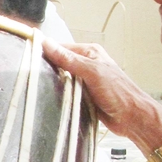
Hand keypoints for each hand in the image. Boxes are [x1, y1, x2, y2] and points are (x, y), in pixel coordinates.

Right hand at [41, 38, 161, 140]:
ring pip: (61, 79)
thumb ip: (68, 58)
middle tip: (33, 75)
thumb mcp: (91, 72)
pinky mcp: (83, 96)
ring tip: (40, 88)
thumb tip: (47, 43)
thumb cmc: (118, 93)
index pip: (61, 48)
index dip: (46, 52)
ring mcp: (85, 81)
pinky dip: (60, 95)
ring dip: (54, 84)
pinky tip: (52, 98)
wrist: (132, 118)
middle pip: (60, 63)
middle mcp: (87, 65)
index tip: (29, 57)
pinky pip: (66, 92)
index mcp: (90, 53)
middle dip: (48, 69)